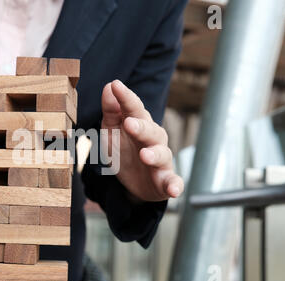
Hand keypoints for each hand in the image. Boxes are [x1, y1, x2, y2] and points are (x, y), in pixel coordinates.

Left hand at [101, 80, 183, 201]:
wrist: (132, 182)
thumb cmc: (123, 150)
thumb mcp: (111, 131)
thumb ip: (111, 111)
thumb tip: (109, 87)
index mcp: (140, 124)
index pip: (133, 109)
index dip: (125, 98)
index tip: (116, 85)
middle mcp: (153, 140)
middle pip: (150, 130)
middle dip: (141, 127)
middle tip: (129, 124)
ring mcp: (160, 160)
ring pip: (162, 154)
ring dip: (154, 154)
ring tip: (145, 155)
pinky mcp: (165, 180)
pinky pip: (173, 182)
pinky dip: (175, 185)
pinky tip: (174, 190)